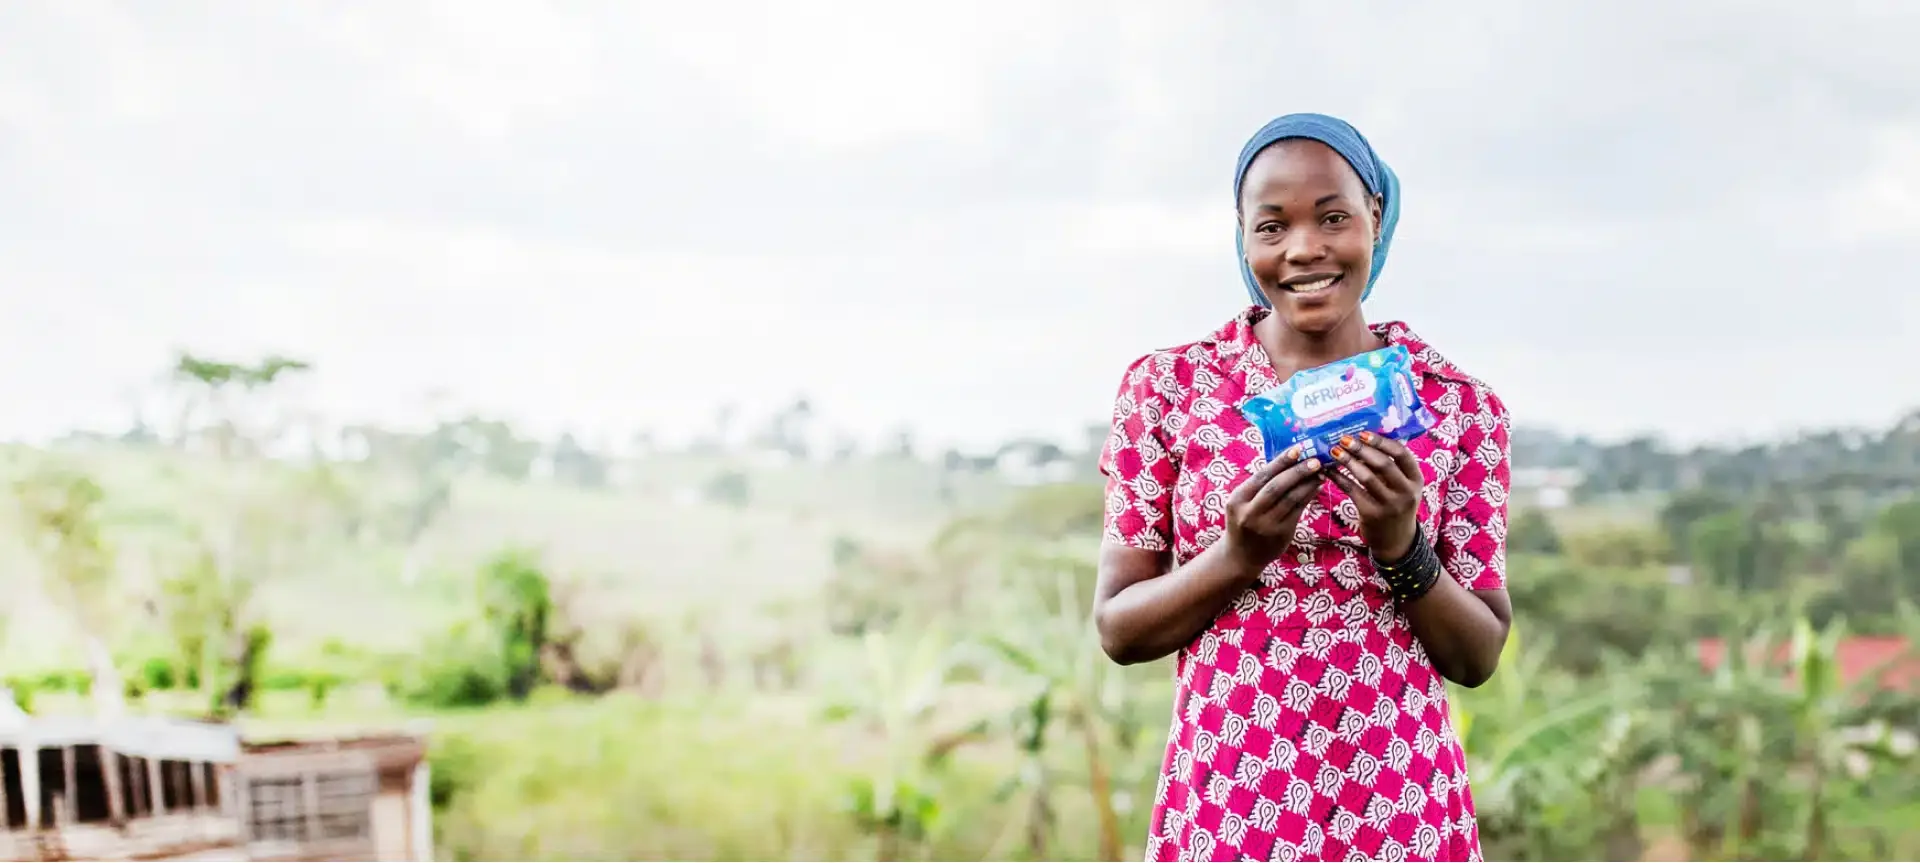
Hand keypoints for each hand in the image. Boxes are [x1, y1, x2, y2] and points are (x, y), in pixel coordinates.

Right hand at [1221, 446, 1324, 571]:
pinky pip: (1298, 510)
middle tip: (1315, 460)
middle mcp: (1250, 513)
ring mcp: (1266, 525)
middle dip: (1298, 471)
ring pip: (1291, 499)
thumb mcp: (1243, 502)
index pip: (1262, 476)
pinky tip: (1316, 486)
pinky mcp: (1281, 534)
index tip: (1298, 449)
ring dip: (1308, 483)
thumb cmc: (1244, 520)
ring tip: (1320, 471)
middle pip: (1277, 487)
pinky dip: (1309, 496)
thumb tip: (1289, 460)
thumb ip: (1260, 485)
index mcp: (1238, 500)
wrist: (1241, 555)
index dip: (1281, 462)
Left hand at [1326, 431, 1423, 560]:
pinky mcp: (1372, 514)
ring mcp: (1390, 505)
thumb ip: (1391, 467)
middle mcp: (1406, 492)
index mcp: (1416, 480)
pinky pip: (1352, 490)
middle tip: (1344, 439)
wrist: (1396, 540)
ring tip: (1334, 451)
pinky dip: (1339, 478)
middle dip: (1361, 449)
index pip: (1402, 454)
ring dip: (1348, 461)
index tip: (1363, 433)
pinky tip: (1329, 470)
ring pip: (1366, 477)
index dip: (1382, 442)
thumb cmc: (1395, 505)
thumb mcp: (1402, 487)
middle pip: (1383, 464)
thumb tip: (1364, 439)